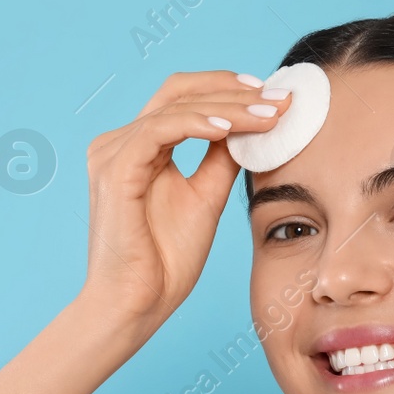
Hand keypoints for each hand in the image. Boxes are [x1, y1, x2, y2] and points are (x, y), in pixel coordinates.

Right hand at [78, 71, 290, 341]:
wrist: (135, 305)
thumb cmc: (164, 262)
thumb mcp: (206, 198)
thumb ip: (221, 160)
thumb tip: (252, 127)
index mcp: (139, 148)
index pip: (183, 98)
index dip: (228, 89)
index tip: (274, 98)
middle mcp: (120, 143)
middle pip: (178, 91)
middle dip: (234, 89)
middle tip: (280, 98)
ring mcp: (113, 153)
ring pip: (175, 107)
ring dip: (227, 107)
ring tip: (268, 115)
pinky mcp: (115, 170)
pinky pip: (159, 130)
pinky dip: (197, 124)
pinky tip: (229, 129)